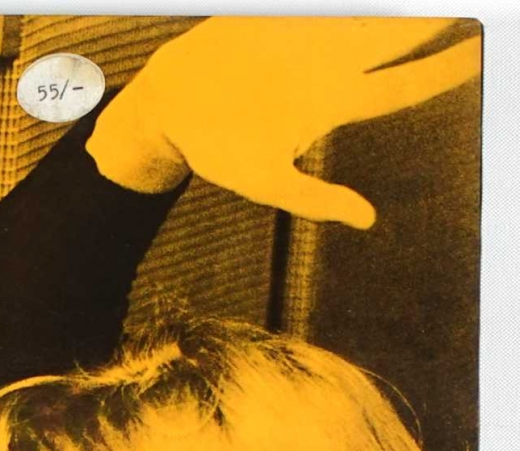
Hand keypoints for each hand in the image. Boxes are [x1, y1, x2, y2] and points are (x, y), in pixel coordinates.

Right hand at [86, 17, 480, 227]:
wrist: (170, 104)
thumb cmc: (216, 150)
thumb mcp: (265, 181)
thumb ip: (315, 198)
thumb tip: (368, 220)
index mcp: (333, 102)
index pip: (405, 85)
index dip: (448, 69)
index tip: (488, 49)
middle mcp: (332, 62)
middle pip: (403, 31)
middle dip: (436, 15)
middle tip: (483, 3)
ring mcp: (311, 31)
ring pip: (372, 7)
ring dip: (400, 2)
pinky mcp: (283, 11)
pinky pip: (316, 1)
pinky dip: (337, 0)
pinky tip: (350, 2)